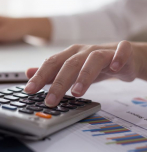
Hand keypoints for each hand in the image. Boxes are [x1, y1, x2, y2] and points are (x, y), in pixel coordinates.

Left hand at [24, 41, 145, 106]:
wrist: (123, 57)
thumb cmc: (93, 65)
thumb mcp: (70, 69)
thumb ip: (50, 73)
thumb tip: (28, 73)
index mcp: (70, 54)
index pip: (52, 63)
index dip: (39, 76)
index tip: (29, 90)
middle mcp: (84, 51)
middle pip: (69, 64)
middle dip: (58, 82)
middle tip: (51, 100)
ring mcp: (104, 51)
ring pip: (93, 59)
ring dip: (84, 75)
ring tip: (77, 93)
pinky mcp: (123, 52)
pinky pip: (121, 52)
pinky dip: (118, 59)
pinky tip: (114, 70)